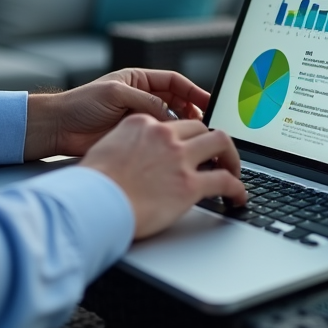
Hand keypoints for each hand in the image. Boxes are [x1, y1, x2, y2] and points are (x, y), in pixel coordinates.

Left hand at [23, 69, 209, 159]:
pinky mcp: (134, 138)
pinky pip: (158, 139)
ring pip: (170, 121)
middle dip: (192, 110)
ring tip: (193, 136)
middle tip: (204, 123)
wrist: (58, 128)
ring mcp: (139, 118)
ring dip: (182, 128)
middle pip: (177, 101)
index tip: (209, 101)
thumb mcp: (116, 94)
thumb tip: (170, 115)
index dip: (193, 90)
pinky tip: (174, 147)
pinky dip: (168, 142)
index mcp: (138, 80)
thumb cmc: (80, 104)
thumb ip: (146, 101)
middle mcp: (141, 98)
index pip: (174, 82)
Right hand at [81, 115, 246, 237]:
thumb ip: (127, 147)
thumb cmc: (91, 186)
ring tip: (233, 171)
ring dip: (231, 157)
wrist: (90, 205)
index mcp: (142, 124)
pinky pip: (225, 180)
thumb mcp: (106, 151)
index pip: (175, 123)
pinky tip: (238, 196)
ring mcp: (178, 157)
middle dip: (213, 141)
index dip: (188, 135)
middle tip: (218, 157)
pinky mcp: (188, 184)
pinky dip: (237, 188)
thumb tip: (134, 158)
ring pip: (221, 142)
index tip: (193, 146)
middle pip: (202, 127)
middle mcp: (163, 135)